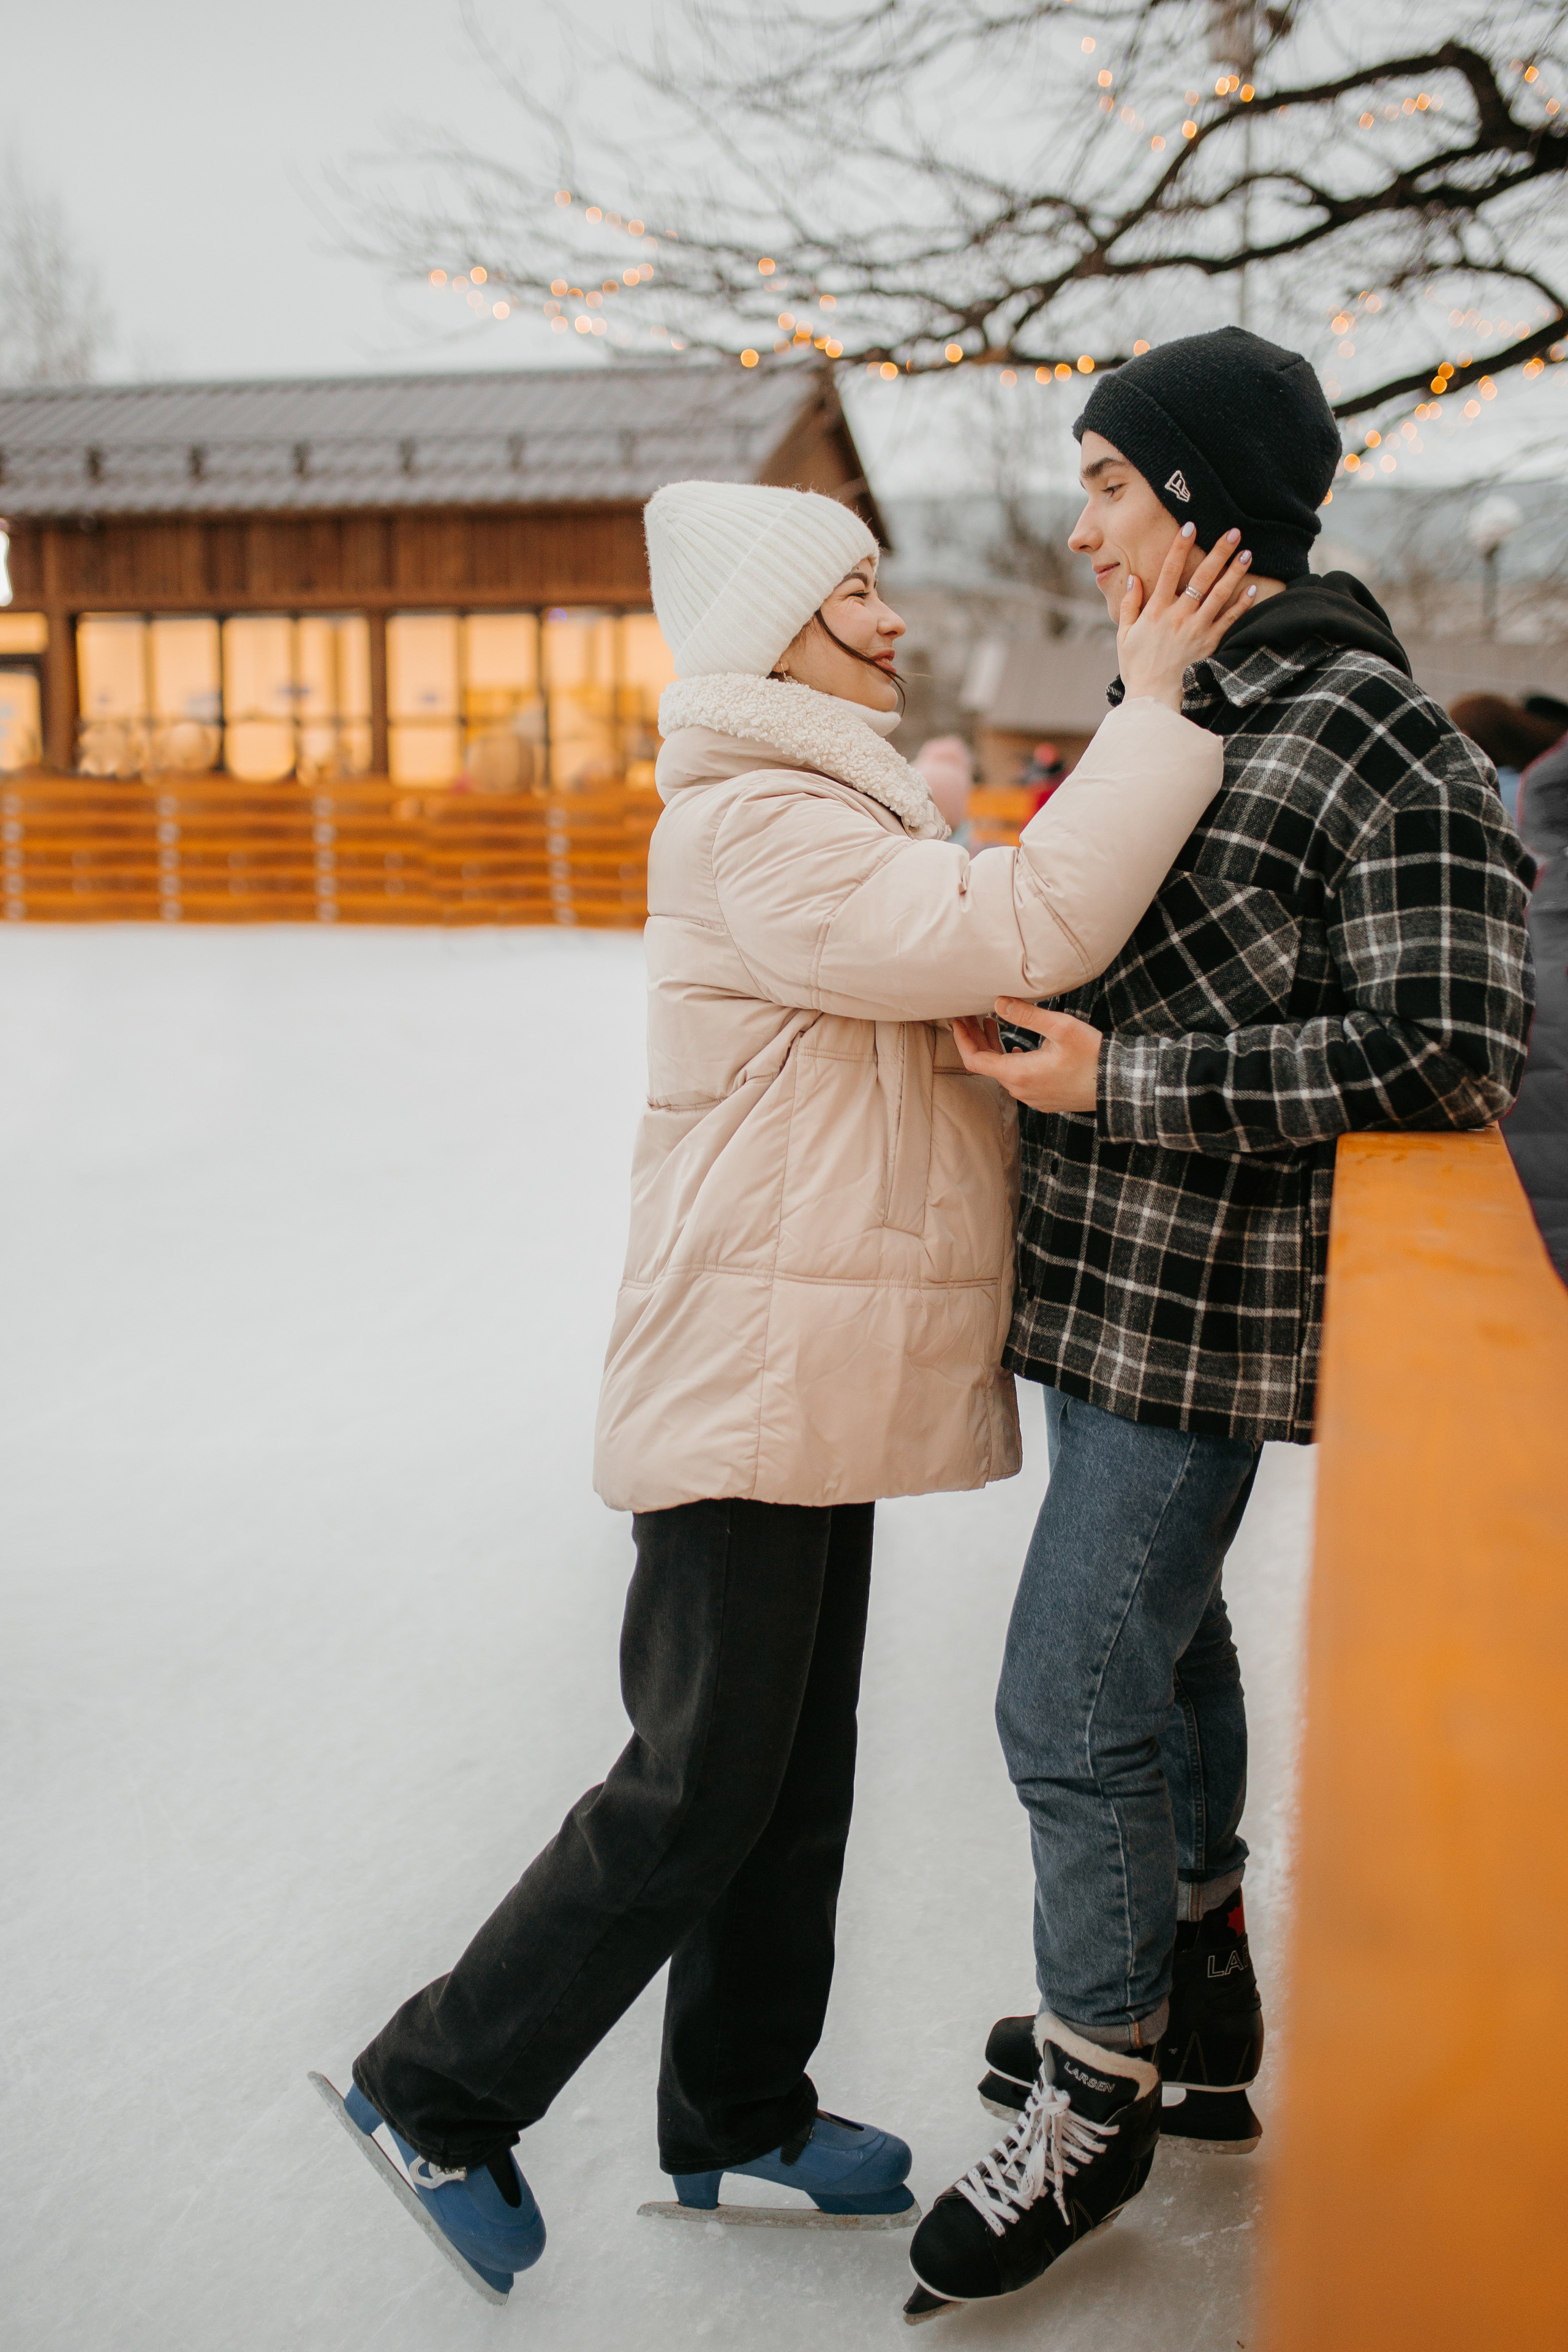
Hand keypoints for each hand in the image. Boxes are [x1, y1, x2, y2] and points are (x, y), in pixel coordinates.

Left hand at [952, 997, 1104, 1112]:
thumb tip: (998, 1002)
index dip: (962, 1039)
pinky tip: (1016, 1047)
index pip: (974, 1059)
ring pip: (1002, 1071)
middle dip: (977, 1038)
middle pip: (986, 1065)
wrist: (1118, 1085)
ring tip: (993, 1022)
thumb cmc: (1092, 1055)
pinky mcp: (1043, 1098)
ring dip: (994, 1047)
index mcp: (1018, 1074)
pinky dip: (1009, 1060)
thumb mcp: (1060, 1027)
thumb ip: (1026, 1014)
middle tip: (972, 1015)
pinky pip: (1017, 1080)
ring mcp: (1032, 1097)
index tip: (958, 1020)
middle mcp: (1020, 1090)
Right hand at [1117, 525, 1257, 709]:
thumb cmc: (1137, 667)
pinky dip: (1242, 604)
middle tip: (1233, 531)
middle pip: (1201, 577)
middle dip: (1218, 552)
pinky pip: (1229, 620)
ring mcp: (1196, 629)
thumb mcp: (1125, 635)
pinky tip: (1252, 588)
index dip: (1180, 547)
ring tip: (1247, 552)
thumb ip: (1130, 605)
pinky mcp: (1209, 644)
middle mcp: (1178, 616)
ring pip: (1219, 594)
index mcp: (1155, 611)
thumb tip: (1133, 579)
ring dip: (1234, 572)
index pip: (1168, 571)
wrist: (1154, 697)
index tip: (1191, 526)